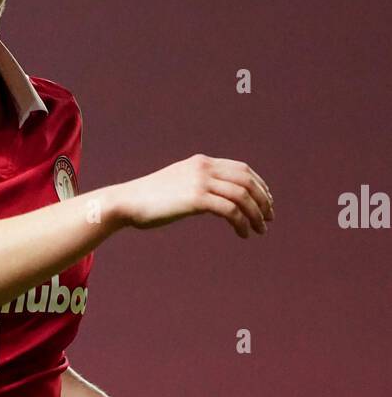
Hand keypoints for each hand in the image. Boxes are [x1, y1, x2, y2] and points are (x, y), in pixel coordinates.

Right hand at [117, 154, 273, 238]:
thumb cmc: (148, 199)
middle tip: (268, 218)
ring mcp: (200, 182)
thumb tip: (210, 198)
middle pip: (247, 181)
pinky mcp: (196, 199)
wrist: (127, 202)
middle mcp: (204, 168)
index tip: (266, 201)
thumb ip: (195, 185)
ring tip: (260, 230)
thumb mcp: (176, 184)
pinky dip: (241, 223)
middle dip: (263, 200)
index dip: (259, 184)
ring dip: (256, 214)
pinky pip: (230, 210)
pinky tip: (242, 234)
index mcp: (201, 162)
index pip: (241, 168)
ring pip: (242, 196)